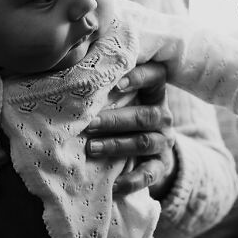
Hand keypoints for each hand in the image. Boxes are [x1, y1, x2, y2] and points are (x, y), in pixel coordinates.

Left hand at [83, 62, 176, 198]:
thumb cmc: (119, 111)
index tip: (116, 81)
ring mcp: (164, 141)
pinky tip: (114, 184)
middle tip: (88, 123)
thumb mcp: (117, 94)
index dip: (139, 77)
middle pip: (146, 115)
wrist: (143, 151)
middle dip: (115, 119)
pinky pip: (150, 174)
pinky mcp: (161, 166)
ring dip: (118, 145)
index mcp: (154, 91)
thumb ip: (104, 78)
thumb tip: (74, 53)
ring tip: (92, 148)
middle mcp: (163, 115)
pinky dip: (133, 180)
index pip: (156, 76)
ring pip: (146, 142)